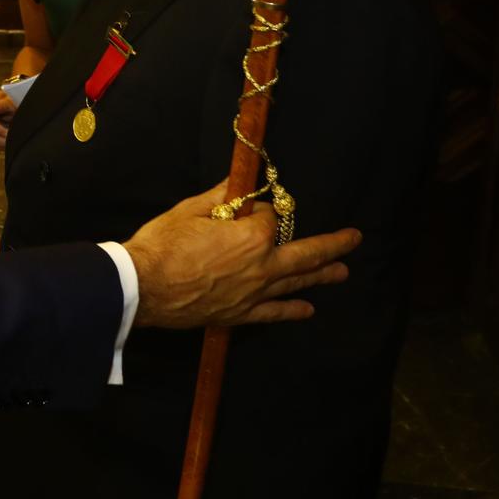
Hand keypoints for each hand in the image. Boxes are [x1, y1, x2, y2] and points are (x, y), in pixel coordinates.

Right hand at [122, 181, 358, 328]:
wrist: (143, 287)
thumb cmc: (164, 244)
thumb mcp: (190, 210)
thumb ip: (221, 198)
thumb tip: (239, 185)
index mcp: (251, 236)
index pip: (270, 217)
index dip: (260, 209)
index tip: (245, 208)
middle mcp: (261, 266)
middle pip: (305, 253)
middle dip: (332, 245)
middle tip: (354, 239)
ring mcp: (254, 293)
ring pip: (296, 282)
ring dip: (322, 275)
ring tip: (343, 271)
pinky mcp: (240, 314)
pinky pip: (274, 313)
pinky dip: (292, 310)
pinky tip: (308, 309)